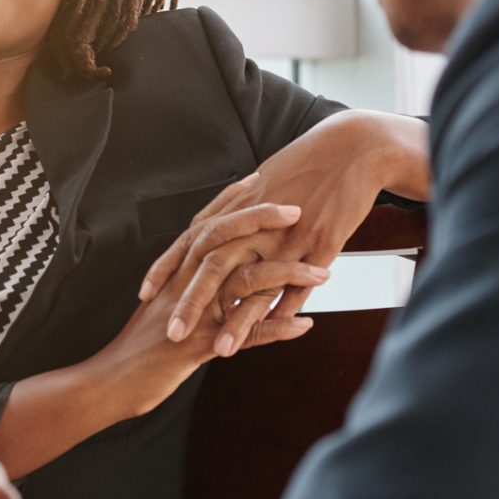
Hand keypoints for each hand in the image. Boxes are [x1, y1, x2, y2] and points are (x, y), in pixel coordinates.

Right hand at [93, 209, 326, 414]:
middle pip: (223, 238)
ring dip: (286, 275)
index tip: (258, 179)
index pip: (205, 225)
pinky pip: (245, 333)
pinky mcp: (199, 344)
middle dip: (260, 220)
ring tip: (322, 272)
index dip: (231, 201)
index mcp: (175, 272)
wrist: (112, 381)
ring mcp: (191, 312)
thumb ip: (192, 293)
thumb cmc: (140, 348)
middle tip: (295, 207)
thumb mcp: (168, 312)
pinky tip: (304, 325)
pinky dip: (276, 329)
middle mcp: (182, 284)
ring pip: (243, 280)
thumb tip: (219, 284)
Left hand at [142, 111, 421, 356]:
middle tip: (173, 333)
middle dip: (191, 303)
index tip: (146, 294)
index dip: (167, 268)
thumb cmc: (306, 165)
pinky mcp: (321, 243)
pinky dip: (286, 308)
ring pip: (255, 282)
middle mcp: (256, 223)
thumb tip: (216, 227)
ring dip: (237, 319)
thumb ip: (236, 210)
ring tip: (222, 350)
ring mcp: (288, 235)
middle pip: (213, 266)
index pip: (191, 242)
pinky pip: (299, 282)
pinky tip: (274, 332)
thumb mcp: (263, 185)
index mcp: (237, 208)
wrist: (352, 148)